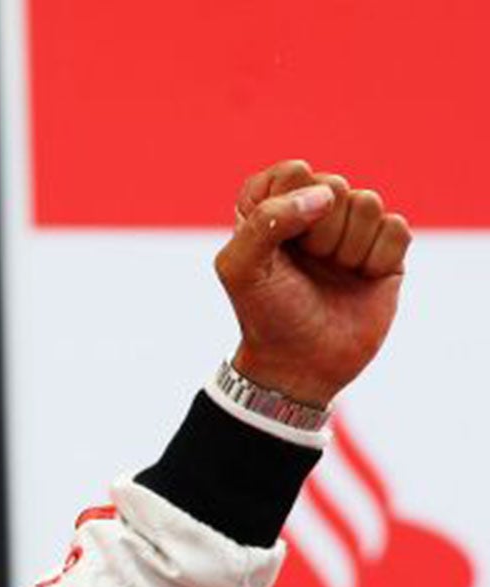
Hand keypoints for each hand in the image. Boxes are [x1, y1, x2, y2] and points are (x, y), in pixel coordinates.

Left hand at [215, 160, 410, 407]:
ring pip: (369, 202)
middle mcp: (313, 213)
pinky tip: (360, 279)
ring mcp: (352, 229)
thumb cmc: (266, 314)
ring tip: (333, 273)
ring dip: (347, 247)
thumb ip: (265, 221)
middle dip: (319, 232)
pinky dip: (377, 259)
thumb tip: (324, 196)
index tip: (277, 245)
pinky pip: (397, 228)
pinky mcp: (385, 249)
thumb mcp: (240, 268)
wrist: (301, 364)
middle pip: (335, 184)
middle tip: (308, 265)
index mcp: (272, 208)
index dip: (287, 206)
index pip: (292, 171)